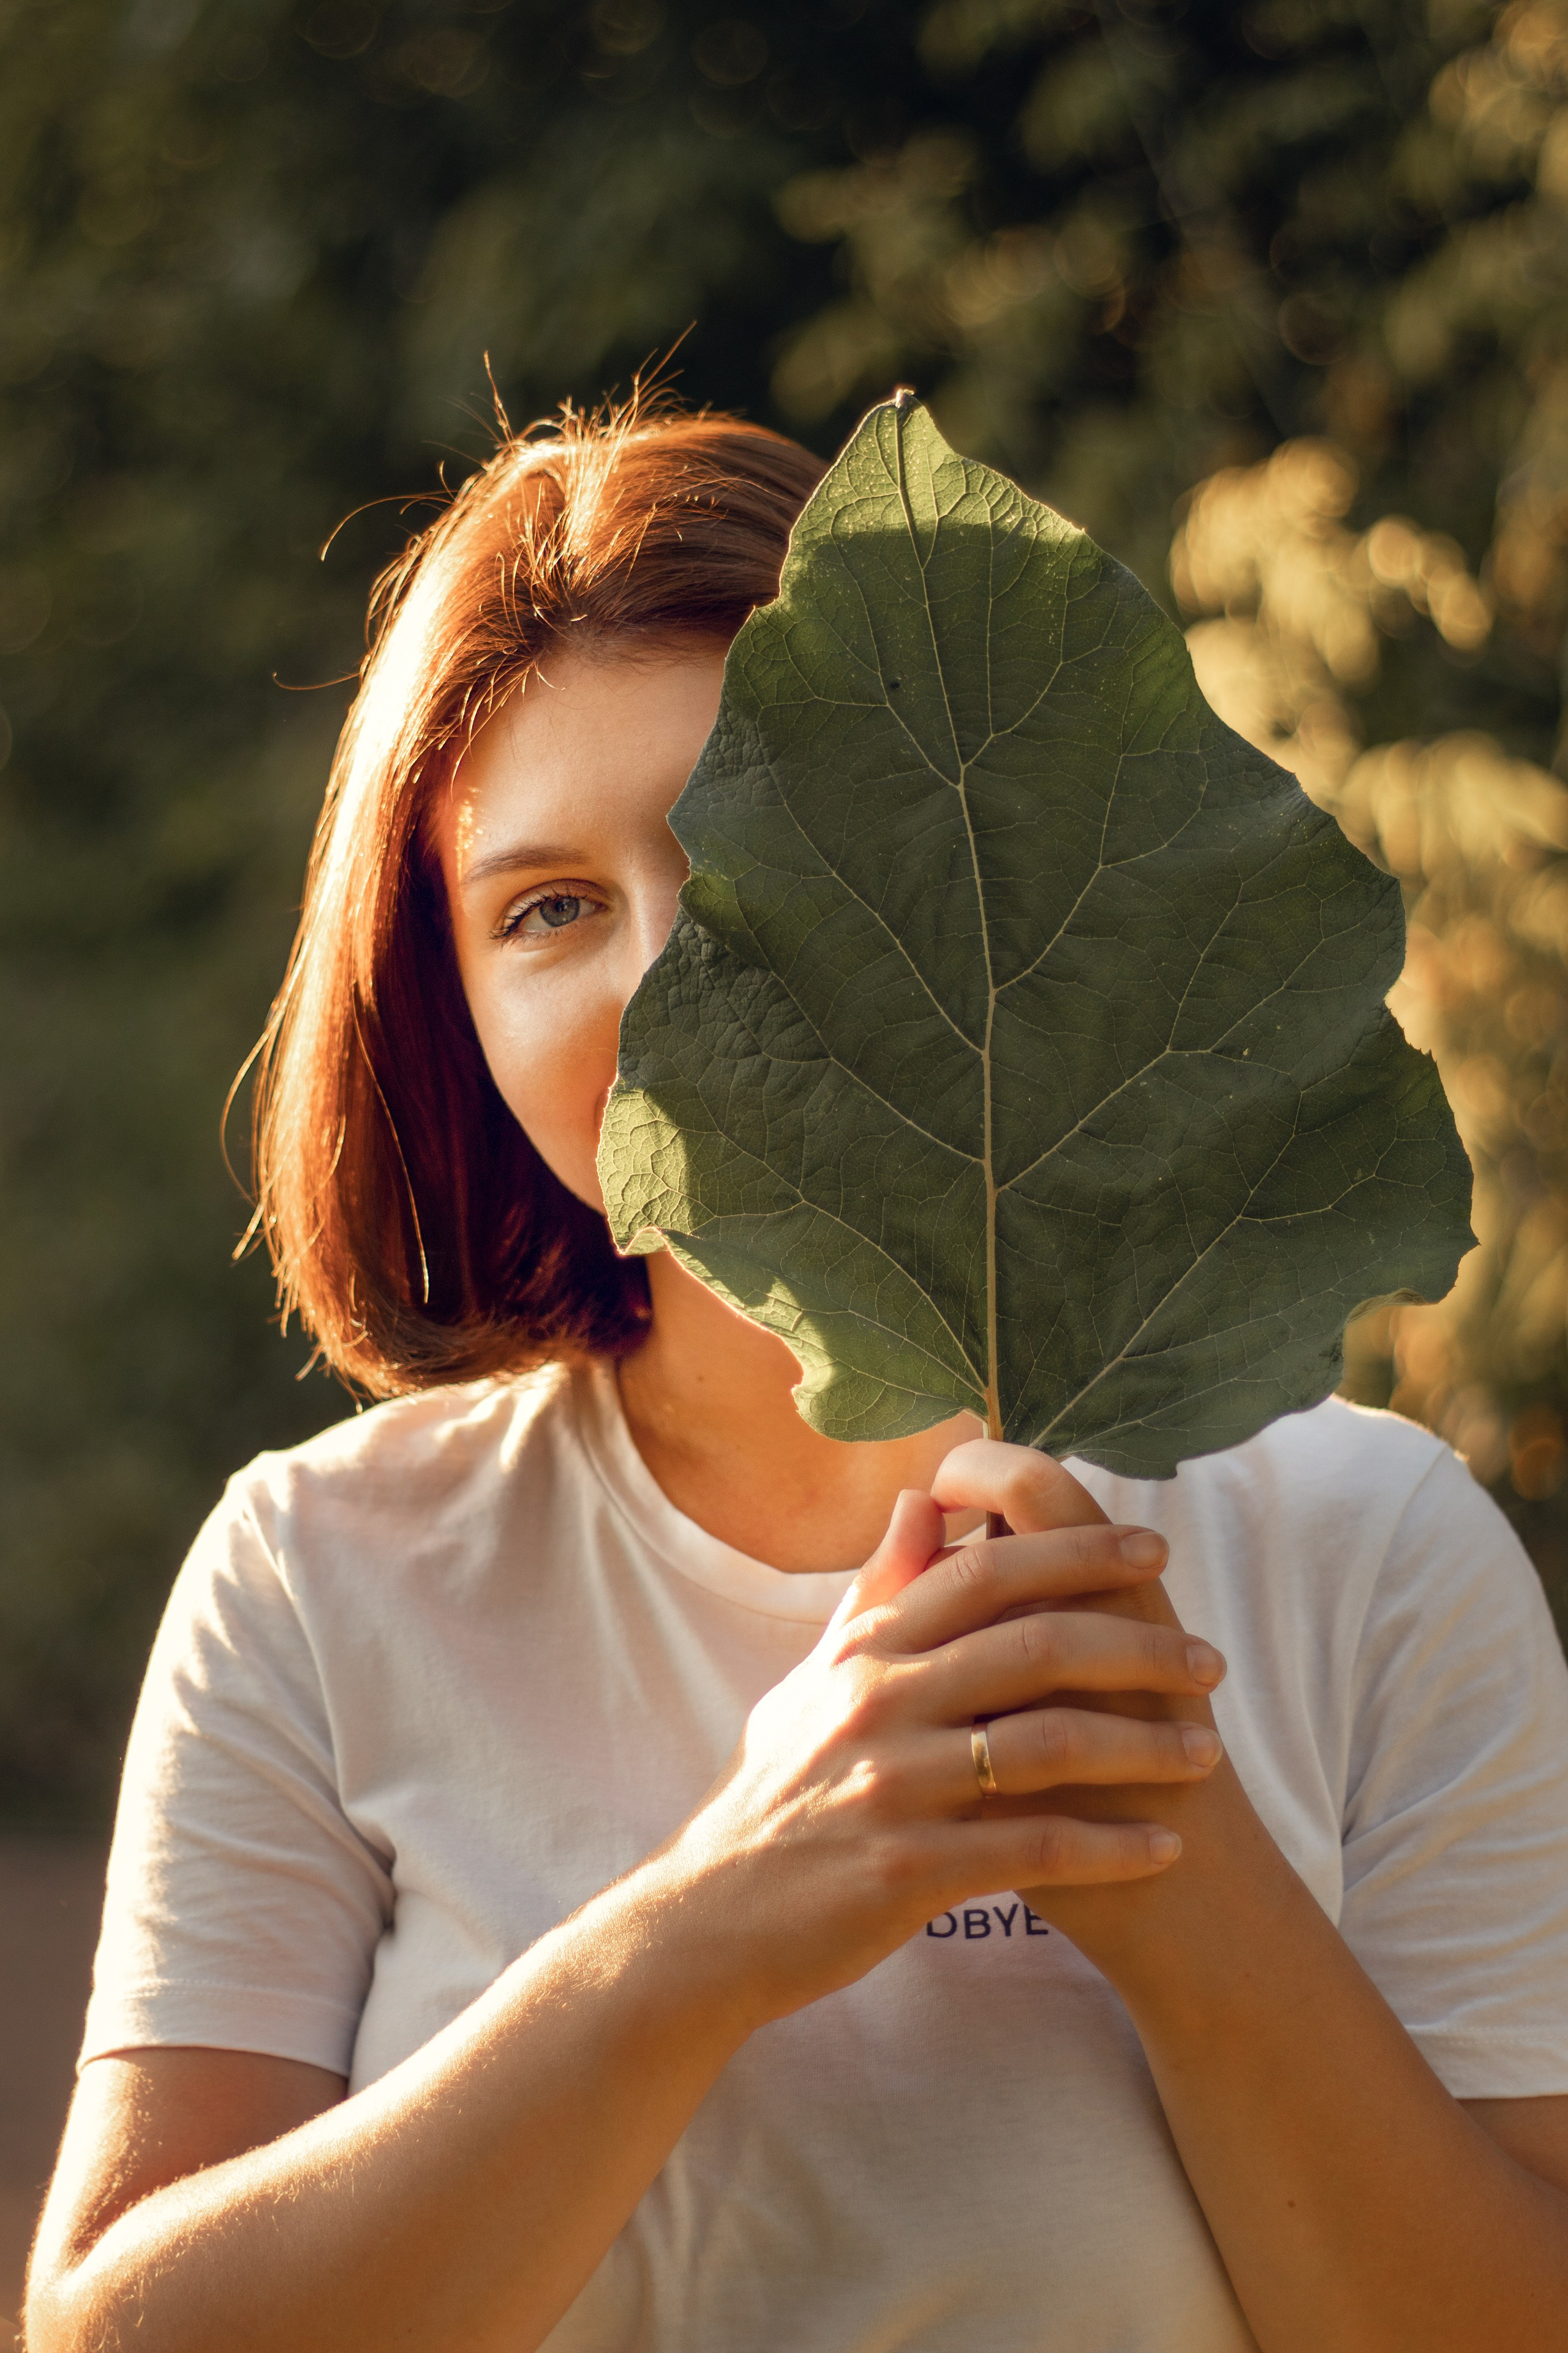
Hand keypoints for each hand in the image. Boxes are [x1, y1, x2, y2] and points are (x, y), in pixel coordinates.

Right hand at [652, 1442, 1225, 2026]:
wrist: (708, 1919)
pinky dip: (1107, 1846)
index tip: (1151, 1546)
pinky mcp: (905, 1870)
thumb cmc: (775, 1794)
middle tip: (1208, 1660)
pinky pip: (1031, 1847)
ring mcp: (892, 1786)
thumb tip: (920, 1500)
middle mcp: (878, 1703)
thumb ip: (877, 1593)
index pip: (984, 1571)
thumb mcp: (814, 1679)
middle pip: (1034, 1645)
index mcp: (865, 1651)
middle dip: (1137, 1646)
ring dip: (1141, 1746)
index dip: (1074, 1550)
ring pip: (1047, 1744)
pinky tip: (1162, 1849)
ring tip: (1206, 1754)